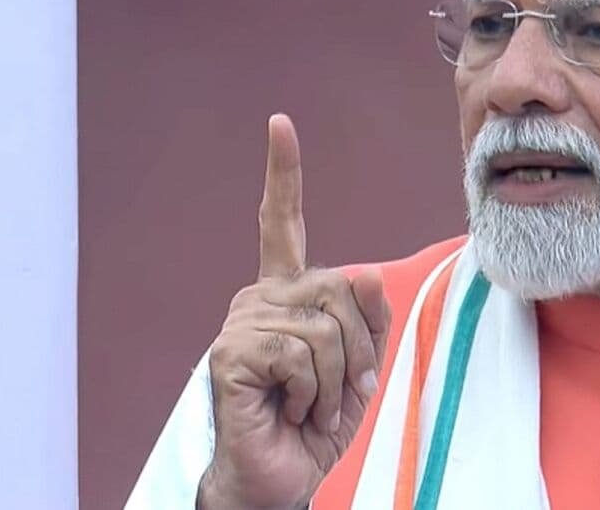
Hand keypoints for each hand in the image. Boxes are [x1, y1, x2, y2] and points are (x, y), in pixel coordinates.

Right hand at [198, 114, 390, 509]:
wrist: (280, 477)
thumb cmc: (316, 422)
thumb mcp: (360, 365)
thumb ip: (368, 316)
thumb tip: (362, 271)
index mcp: (287, 292)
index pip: (280, 223)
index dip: (282, 174)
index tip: (278, 124)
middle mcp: (260, 297)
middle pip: (340, 286)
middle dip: (358, 348)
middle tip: (339, 391)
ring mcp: (241, 322)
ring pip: (325, 327)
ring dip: (335, 380)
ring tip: (311, 406)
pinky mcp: (232, 353)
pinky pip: (301, 354)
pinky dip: (312, 392)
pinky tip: (290, 409)